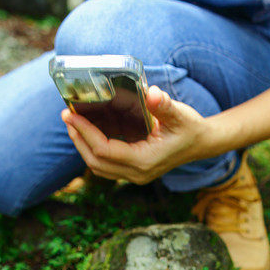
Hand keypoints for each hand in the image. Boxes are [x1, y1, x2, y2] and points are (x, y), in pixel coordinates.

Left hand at [61, 85, 208, 184]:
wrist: (202, 144)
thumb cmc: (191, 128)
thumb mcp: (180, 114)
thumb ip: (164, 105)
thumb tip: (152, 93)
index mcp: (144, 161)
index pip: (104, 150)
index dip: (85, 132)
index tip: (71, 114)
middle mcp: (137, 173)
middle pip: (95, 162)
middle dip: (78, 138)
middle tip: (67, 115)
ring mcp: (135, 175)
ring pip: (98, 167)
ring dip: (83, 146)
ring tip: (73, 124)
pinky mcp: (133, 171)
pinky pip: (105, 166)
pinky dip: (92, 150)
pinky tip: (88, 132)